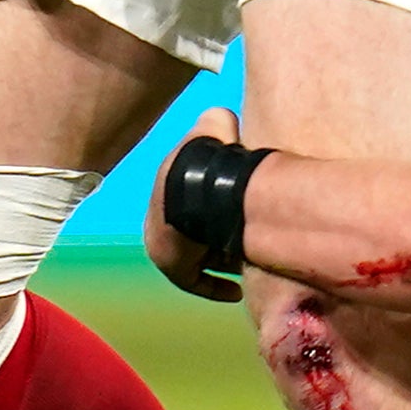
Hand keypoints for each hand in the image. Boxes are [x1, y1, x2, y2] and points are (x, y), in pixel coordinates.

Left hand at [139, 106, 245, 303]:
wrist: (192, 187)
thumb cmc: (204, 157)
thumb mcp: (213, 127)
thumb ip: (219, 121)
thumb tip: (226, 118)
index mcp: (168, 190)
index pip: (191, 204)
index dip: (216, 210)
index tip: (237, 216)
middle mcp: (161, 222)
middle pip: (196, 235)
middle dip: (221, 239)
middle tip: (248, 242)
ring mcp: (166, 248)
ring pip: (200, 260)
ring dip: (223, 263)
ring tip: (249, 264)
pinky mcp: (175, 269)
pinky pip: (199, 282)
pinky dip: (217, 288)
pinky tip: (236, 291)